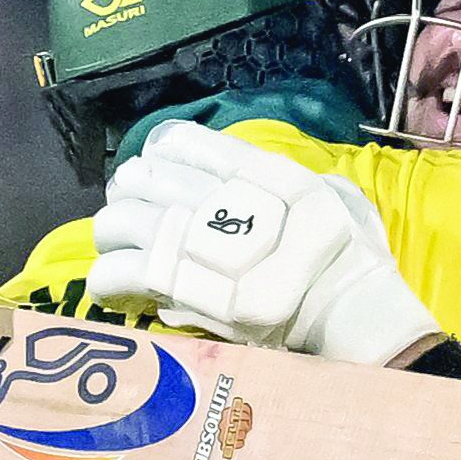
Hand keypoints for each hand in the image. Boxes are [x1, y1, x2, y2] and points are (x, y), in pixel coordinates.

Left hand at [87, 121, 441, 367]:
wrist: (353, 316)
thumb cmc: (353, 258)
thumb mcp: (334, 196)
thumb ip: (292, 183)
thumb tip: (247, 181)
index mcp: (258, 172)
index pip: (186, 144)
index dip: (162, 152)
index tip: (156, 164)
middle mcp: (222, 199)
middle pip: (145, 179)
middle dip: (130, 191)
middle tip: (132, 208)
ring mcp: (198, 244)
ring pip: (121, 222)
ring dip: (112, 232)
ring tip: (118, 247)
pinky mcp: (182, 290)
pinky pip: (120, 272)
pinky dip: (107, 278)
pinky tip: (111, 288)